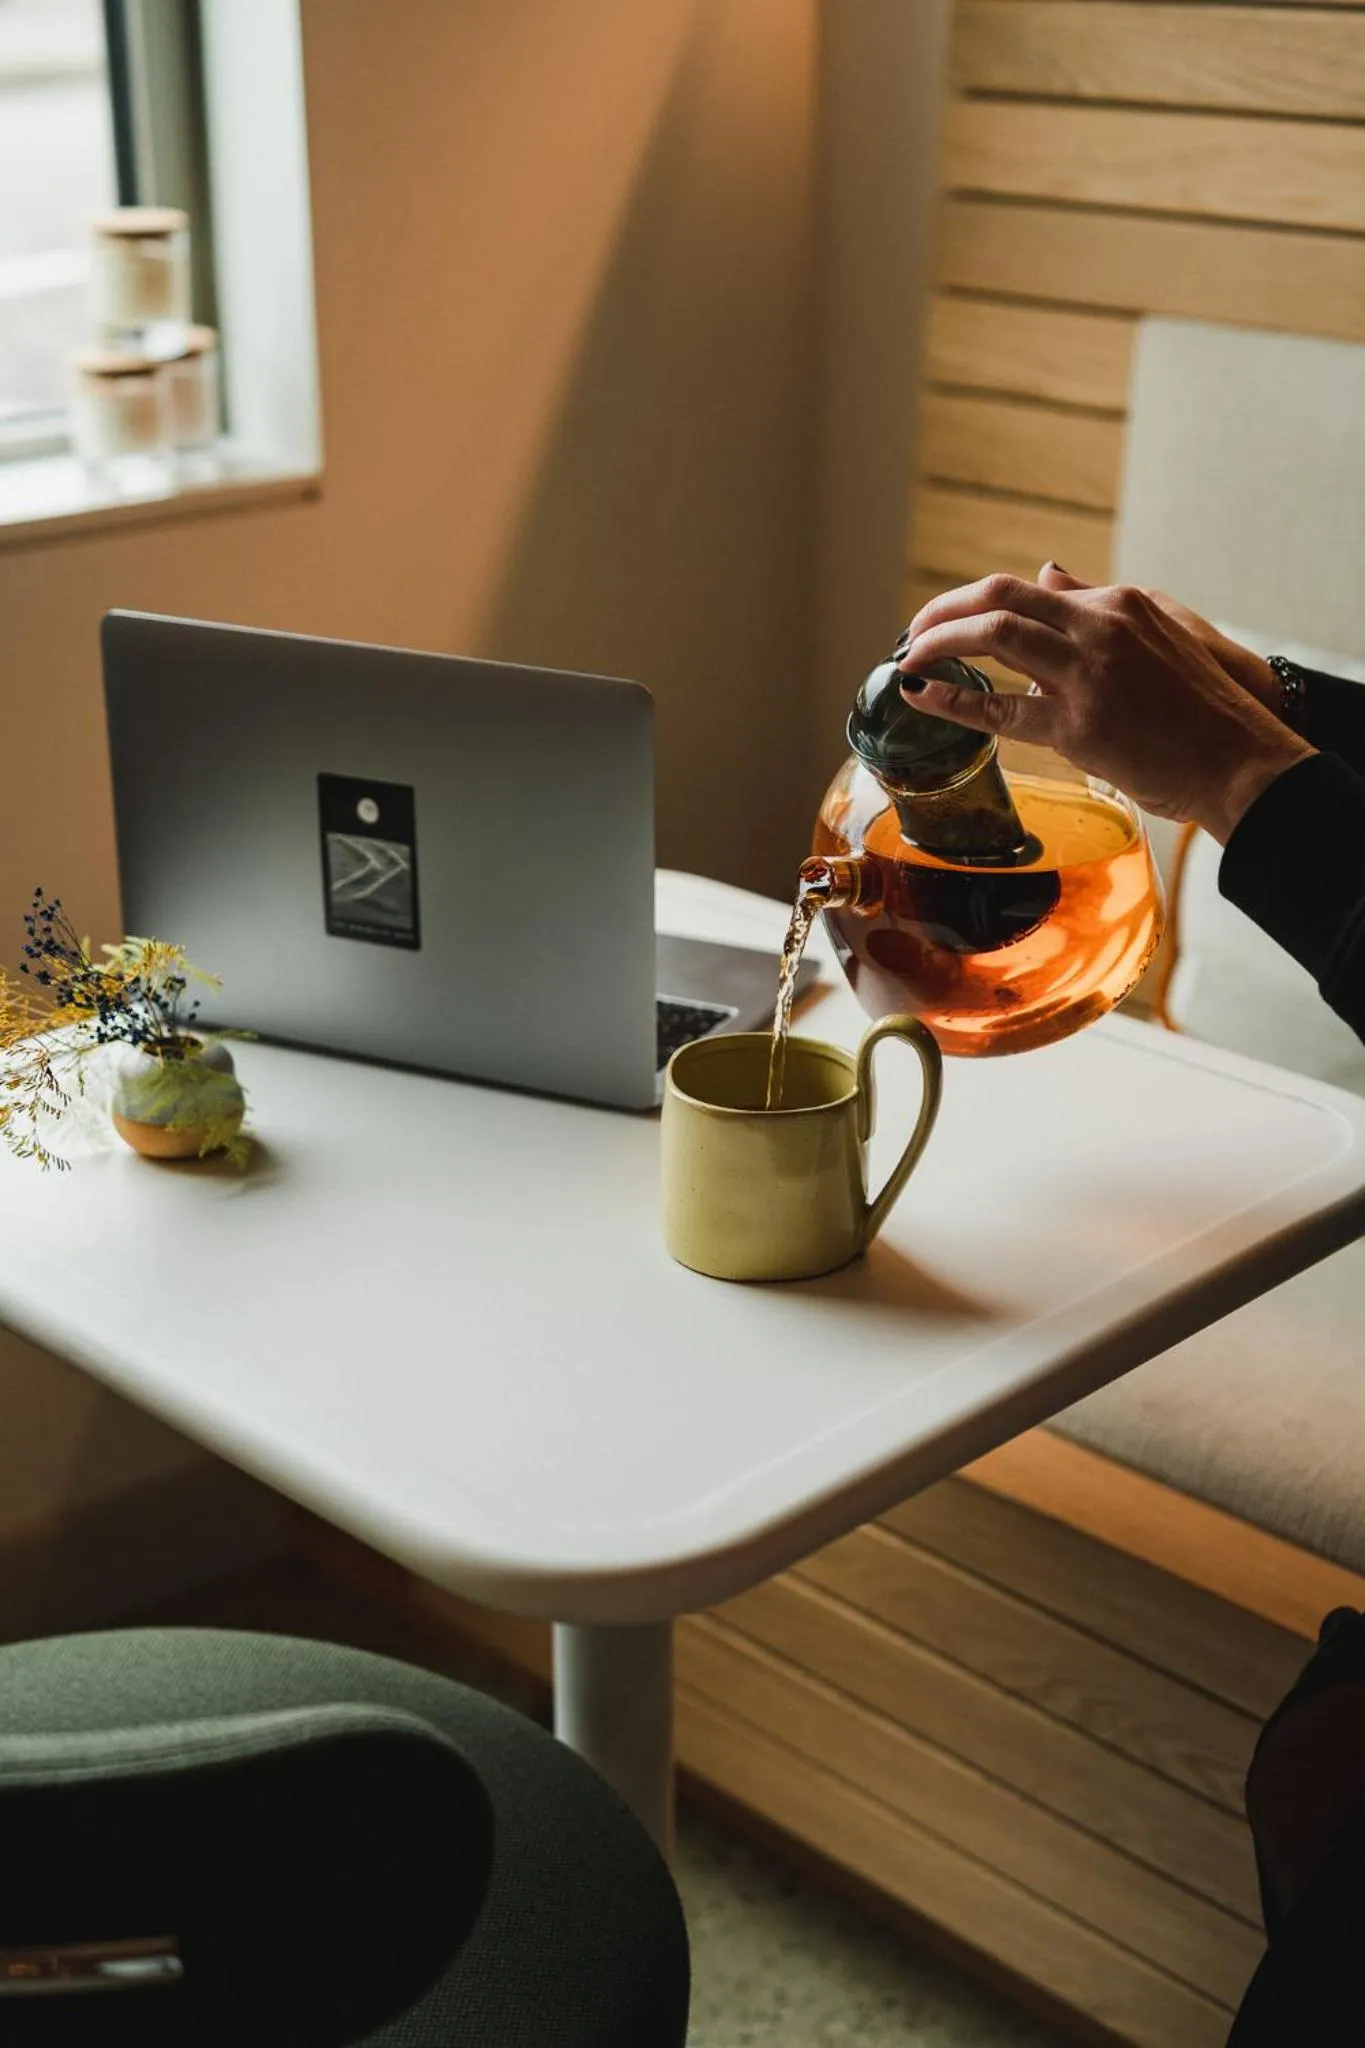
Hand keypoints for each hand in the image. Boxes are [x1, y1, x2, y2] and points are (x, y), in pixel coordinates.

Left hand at [896, 564, 1312, 844]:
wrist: (1241, 760)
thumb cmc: (1201, 708)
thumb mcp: (1158, 635)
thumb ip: (1098, 607)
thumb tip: (1047, 575)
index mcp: (1119, 603)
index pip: (1030, 590)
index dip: (977, 604)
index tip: (949, 621)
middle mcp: (1101, 627)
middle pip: (1001, 597)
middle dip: (945, 610)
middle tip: (913, 633)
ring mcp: (1090, 674)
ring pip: (996, 636)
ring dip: (939, 642)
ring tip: (908, 657)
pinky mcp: (1081, 726)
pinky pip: (1001, 707)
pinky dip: (953, 699)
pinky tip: (922, 697)